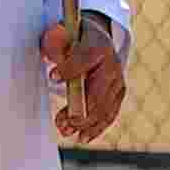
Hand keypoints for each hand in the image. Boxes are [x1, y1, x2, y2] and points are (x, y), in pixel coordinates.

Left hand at [41, 8, 126, 143]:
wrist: (98, 40)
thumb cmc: (75, 38)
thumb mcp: (62, 32)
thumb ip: (54, 41)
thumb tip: (50, 57)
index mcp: (99, 46)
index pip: (85, 58)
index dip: (70, 68)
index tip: (52, 76)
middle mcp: (113, 65)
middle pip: (98, 90)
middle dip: (79, 108)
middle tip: (61, 120)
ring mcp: (118, 82)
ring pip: (104, 107)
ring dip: (84, 123)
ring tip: (65, 130)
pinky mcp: (119, 95)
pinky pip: (109, 114)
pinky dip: (96, 128)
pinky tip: (83, 137)